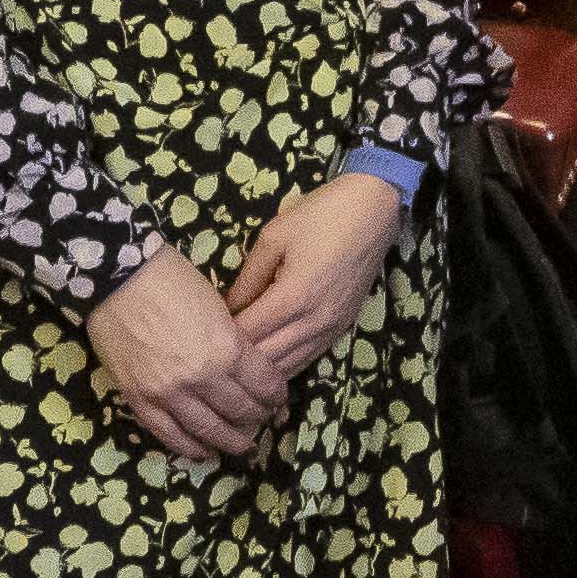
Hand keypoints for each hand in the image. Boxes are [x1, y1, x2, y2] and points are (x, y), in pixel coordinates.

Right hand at [92, 249, 285, 467]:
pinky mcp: (140, 399)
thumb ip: (233, 342)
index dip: (276, 395)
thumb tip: (245, 366)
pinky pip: (168, 433)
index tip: (278, 399)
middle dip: (257, 418)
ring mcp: (169, 393)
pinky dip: (188, 447)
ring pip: (208, 429)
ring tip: (241, 448)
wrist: (117, 279)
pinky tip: (203, 453)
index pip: (264, 385)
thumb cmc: (172, 281)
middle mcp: (203, 378)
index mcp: (228, 349)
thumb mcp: (218, 308)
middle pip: (241, 410)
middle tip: (263, 422)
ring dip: (229, 442)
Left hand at [224, 169, 410, 383]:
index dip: (220, 339)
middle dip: (238, 359)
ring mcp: (331, 328)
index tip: (201, 334)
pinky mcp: (341, 328)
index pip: (247, 335)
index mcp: (293, 297)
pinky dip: (284, 364)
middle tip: (213, 350)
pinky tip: (267, 361)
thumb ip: (247, 279)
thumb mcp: (272, 238)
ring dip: (261, 367)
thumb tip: (226, 308)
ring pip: (288, 366)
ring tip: (236, 362)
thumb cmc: (320, 216)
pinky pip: (308, 358)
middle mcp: (314, 321)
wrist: (374, 210)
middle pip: (266, 358)